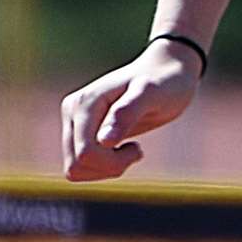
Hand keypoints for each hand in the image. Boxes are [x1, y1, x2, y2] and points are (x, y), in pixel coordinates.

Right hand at [60, 42, 200, 180]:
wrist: (169, 72)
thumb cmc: (165, 81)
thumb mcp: (152, 93)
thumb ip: (128, 112)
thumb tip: (103, 140)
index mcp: (84, 102)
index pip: (85, 153)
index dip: (113, 162)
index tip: (139, 148)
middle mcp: (72, 110)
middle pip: (76, 165)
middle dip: (109, 166)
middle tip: (136, 150)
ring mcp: (74, 122)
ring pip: (75, 169)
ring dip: (106, 168)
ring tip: (131, 149)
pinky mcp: (80, 132)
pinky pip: (81, 166)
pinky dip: (103, 166)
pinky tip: (123, 149)